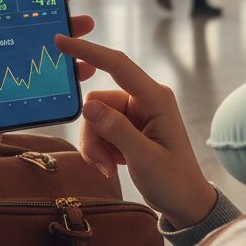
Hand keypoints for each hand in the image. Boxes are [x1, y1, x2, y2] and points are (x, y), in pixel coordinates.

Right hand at [52, 35, 216, 229]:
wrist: (184, 204)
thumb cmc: (174, 181)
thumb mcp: (144, 158)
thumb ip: (116, 130)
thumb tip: (88, 106)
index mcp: (155, 98)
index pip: (117, 65)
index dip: (88, 51)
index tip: (61, 40)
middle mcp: (144, 99)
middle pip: (97, 102)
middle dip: (93, 133)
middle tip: (101, 162)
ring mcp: (133, 113)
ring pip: (93, 117)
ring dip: (94, 145)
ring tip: (108, 167)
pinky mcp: (125, 126)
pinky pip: (97, 129)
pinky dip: (98, 148)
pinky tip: (111, 165)